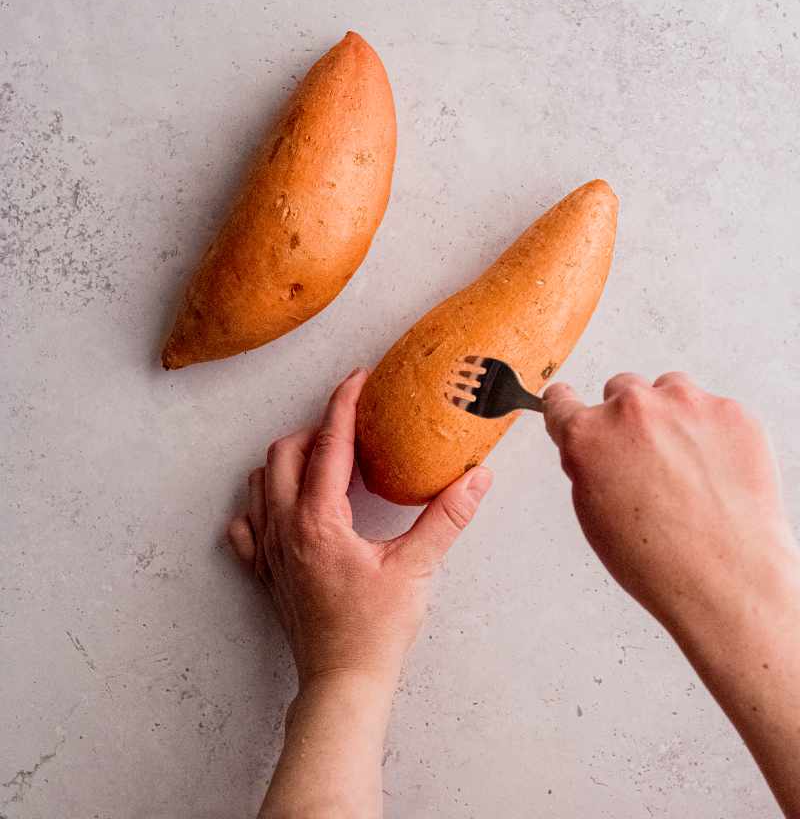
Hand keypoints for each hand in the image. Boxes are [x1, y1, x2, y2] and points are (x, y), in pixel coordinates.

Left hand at [228, 367, 492, 689]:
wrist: (343, 684)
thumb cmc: (376, 631)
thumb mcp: (417, 568)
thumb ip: (446, 516)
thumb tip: (476, 477)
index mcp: (319, 519)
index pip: (329, 443)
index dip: (344, 404)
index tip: (359, 378)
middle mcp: (285, 528)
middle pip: (284, 452)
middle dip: (315, 429)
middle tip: (349, 426)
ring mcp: (268, 551)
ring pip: (260, 483)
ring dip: (286, 462)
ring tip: (321, 460)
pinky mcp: (264, 574)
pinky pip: (244, 526)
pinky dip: (260, 506)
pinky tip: (284, 508)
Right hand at [543, 371, 798, 636]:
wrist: (729, 579)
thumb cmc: (661, 561)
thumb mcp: (593, 516)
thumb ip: (586, 465)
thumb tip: (594, 447)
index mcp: (588, 435)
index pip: (560, 401)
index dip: (565, 407)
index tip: (569, 403)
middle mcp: (632, 409)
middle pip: (621, 389)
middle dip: (629, 418)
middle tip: (648, 459)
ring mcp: (686, 405)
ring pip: (670, 390)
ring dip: (671, 416)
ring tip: (686, 466)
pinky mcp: (729, 412)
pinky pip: (714, 408)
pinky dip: (713, 432)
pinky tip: (716, 471)